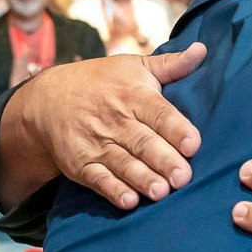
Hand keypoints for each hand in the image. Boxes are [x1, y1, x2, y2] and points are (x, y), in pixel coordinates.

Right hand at [22, 44, 204, 208]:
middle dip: (163, 160)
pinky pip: (98, 179)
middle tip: (183, 177)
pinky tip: (129, 202)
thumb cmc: (103, 83)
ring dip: (142, 178)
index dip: (177, 129)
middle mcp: (115, 120)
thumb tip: (203, 50)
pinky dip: (113, 191)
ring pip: (123, 163)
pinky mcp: (81, 164)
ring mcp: (96, 143)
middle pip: (143, 142)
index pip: (159, 113)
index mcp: (133, 95)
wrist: (48, 100)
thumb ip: (171, 65)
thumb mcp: (134, 67)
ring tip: (161, 192)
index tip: (194, 144)